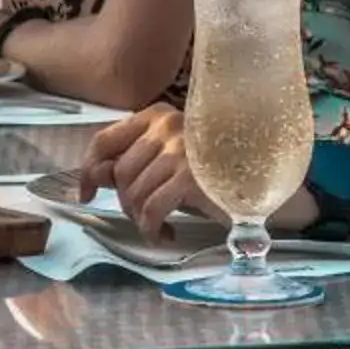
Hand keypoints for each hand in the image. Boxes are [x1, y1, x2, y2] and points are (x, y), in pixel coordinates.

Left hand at [77, 105, 223, 237]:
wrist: (262, 184)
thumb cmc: (211, 174)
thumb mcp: (166, 163)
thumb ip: (131, 163)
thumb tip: (92, 178)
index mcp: (157, 115)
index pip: (105, 140)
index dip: (88, 170)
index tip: (86, 194)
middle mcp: (167, 125)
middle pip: (119, 173)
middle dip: (125, 204)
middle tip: (145, 218)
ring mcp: (180, 149)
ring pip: (133, 193)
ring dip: (141, 220)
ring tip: (159, 226)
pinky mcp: (191, 176)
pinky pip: (151, 211)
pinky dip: (152, 230)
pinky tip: (167, 233)